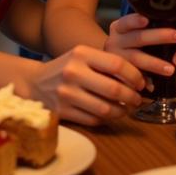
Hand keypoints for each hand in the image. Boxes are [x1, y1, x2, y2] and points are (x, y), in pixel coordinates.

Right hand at [28, 45, 144, 126]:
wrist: (35, 82)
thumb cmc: (67, 67)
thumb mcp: (83, 56)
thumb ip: (105, 63)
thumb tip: (137, 78)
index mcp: (81, 53)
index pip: (117, 64)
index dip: (134, 75)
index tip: (140, 83)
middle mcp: (73, 72)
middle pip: (113, 89)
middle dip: (132, 97)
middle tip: (137, 99)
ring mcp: (66, 94)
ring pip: (105, 109)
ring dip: (121, 111)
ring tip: (127, 108)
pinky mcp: (63, 112)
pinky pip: (93, 120)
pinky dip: (107, 120)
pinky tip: (111, 115)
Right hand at [104, 13, 175, 78]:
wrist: (114, 64)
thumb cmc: (145, 44)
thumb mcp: (161, 30)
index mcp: (123, 25)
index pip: (130, 18)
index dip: (138, 19)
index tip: (151, 19)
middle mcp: (117, 40)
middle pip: (138, 36)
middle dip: (159, 36)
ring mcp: (116, 58)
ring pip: (136, 59)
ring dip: (155, 63)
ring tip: (171, 69)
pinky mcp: (119, 76)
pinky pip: (131, 79)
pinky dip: (144, 81)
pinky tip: (152, 86)